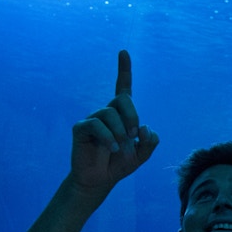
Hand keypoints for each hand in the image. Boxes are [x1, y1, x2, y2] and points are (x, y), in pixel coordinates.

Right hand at [69, 50, 159, 194]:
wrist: (99, 180)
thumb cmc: (119, 164)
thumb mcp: (141, 155)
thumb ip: (149, 142)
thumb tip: (144, 127)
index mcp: (121, 115)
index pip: (123, 87)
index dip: (124, 70)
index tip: (124, 52)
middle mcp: (106, 113)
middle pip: (122, 99)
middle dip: (132, 116)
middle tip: (133, 136)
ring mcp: (92, 119)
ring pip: (109, 113)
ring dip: (120, 130)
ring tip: (120, 146)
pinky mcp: (81, 128)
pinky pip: (96, 125)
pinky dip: (107, 137)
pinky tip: (111, 148)